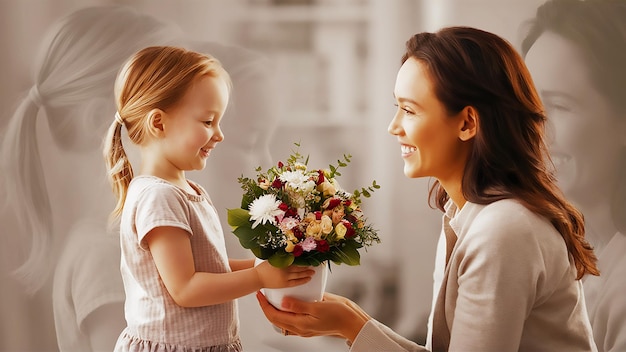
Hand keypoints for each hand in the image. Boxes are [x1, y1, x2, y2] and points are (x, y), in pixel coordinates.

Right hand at [254, 261, 313, 288]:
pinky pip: (296, 282)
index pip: (297, 260)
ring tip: (313, 272)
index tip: (310, 258)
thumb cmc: (263, 267)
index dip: (304, 260)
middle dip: (308, 267)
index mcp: (282, 262)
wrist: (257, 277)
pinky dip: (302, 280)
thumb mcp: (272, 258)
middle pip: (300, 268)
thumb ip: (281, 256)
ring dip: (307, 273)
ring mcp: (285, 278)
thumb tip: (289, 253)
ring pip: (299, 275)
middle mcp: (285, 270)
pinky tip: (307, 279)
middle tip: (315, 265)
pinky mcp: (284, 284)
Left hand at [256, 291, 370, 342]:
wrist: (351, 322)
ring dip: (275, 310)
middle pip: (276, 319)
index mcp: (300, 324)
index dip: (264, 305)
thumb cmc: (337, 313)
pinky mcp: (310, 325)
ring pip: (283, 320)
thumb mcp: (317, 307)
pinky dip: (286, 312)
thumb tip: (282, 302)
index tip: (259, 294)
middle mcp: (300, 328)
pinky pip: (293, 320)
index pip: (274, 316)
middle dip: (267, 307)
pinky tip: (288, 302)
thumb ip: (299, 305)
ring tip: (272, 297)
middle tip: (262, 294)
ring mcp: (304, 328)